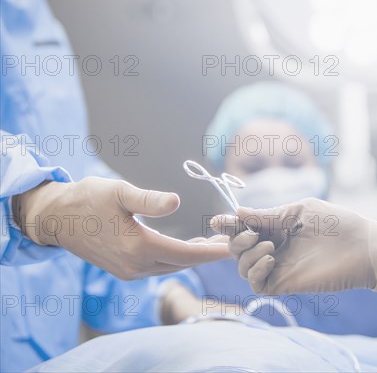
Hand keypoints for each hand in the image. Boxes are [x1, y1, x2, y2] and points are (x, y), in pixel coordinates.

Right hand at [16, 177, 229, 278]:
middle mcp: (135, 266)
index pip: (186, 254)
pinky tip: (187, 246)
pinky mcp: (124, 271)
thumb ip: (149, 200)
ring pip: (171, 266)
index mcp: (138, 247)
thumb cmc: (88, 200)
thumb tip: (177, 201)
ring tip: (214, 243)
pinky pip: (159, 267)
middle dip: (207, 254)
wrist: (57, 219)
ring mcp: (129, 272)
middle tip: (231, 241)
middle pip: (182, 263)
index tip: (232, 248)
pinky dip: (176, 258)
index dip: (212, 252)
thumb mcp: (120, 192)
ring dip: (193, 256)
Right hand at [212, 198, 376, 306]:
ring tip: (270, 246)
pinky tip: (270, 260)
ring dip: (246, 255)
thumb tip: (237, 212)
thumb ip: (267, 215)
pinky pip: (256, 284)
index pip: (244, 227)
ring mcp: (278, 267)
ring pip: (242, 266)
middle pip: (237, 248)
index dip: (228, 224)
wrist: (362, 247)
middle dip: (236, 239)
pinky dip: (255, 271)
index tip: (216, 221)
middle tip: (252, 233)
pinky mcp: (284, 284)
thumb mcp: (298, 211)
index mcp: (277, 227)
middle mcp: (274, 247)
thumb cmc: (337, 223)